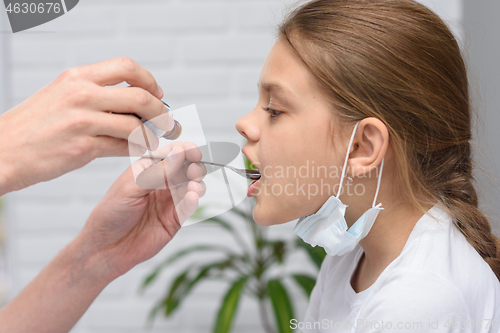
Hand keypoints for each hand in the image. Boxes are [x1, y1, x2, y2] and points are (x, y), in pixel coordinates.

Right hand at [0, 57, 168, 194]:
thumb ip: (95, 93)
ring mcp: (83, 120)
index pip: (126, 67)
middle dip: (161, 111)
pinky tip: (138, 151)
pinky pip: (123, 146)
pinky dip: (136, 150)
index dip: (149, 80)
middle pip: (140, 96)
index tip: (158, 93)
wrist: (4, 151)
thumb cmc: (34, 126)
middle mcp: (81, 94)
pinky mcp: (84, 147)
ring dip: (151, 135)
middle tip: (166, 121)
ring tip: (153, 141)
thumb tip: (131, 99)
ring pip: (135, 125)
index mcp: (78, 77)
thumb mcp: (62, 95)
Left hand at [77, 142, 206, 279]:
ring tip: (194, 187)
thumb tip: (178, 153)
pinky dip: (194, 200)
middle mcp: (161, 182)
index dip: (184, 150)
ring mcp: (169, 200)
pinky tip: (192, 198)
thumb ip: (157, 172)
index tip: (193, 153)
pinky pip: (189, 206)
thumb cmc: (111, 214)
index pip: (171, 153)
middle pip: (186, 168)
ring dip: (197, 183)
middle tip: (194, 171)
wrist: (106, 247)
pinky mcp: (175, 219)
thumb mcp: (131, 188)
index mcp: (147, 169)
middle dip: (194, 167)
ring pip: (192, 186)